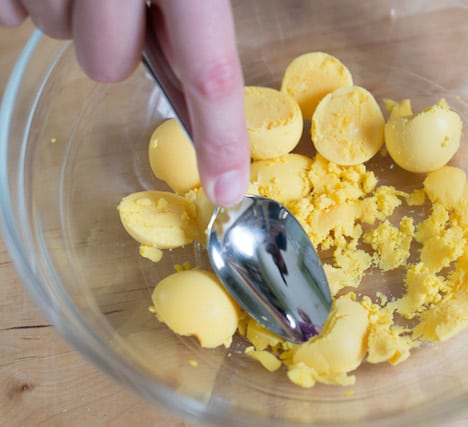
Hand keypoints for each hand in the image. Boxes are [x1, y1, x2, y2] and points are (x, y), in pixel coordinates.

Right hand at [0, 0, 249, 206]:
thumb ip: (199, 13)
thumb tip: (203, 80)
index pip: (210, 75)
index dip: (219, 139)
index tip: (225, 189)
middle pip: (106, 63)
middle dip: (115, 44)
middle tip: (120, 3)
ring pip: (60, 32)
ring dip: (77, 14)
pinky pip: (13, 9)